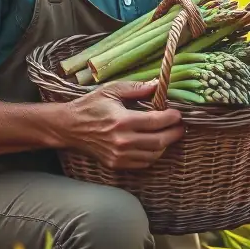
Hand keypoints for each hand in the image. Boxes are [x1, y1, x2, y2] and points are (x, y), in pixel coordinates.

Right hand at [58, 80, 183, 169]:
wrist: (68, 127)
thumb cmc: (90, 106)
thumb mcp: (111, 90)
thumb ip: (136, 88)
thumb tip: (157, 84)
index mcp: (122, 121)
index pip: (156, 122)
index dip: (172, 118)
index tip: (177, 113)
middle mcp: (122, 141)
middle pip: (159, 141)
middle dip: (174, 133)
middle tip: (180, 126)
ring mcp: (119, 156)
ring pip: (153, 155)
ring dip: (165, 145)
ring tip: (169, 134)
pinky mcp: (115, 164)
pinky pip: (142, 163)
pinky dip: (152, 155)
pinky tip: (155, 145)